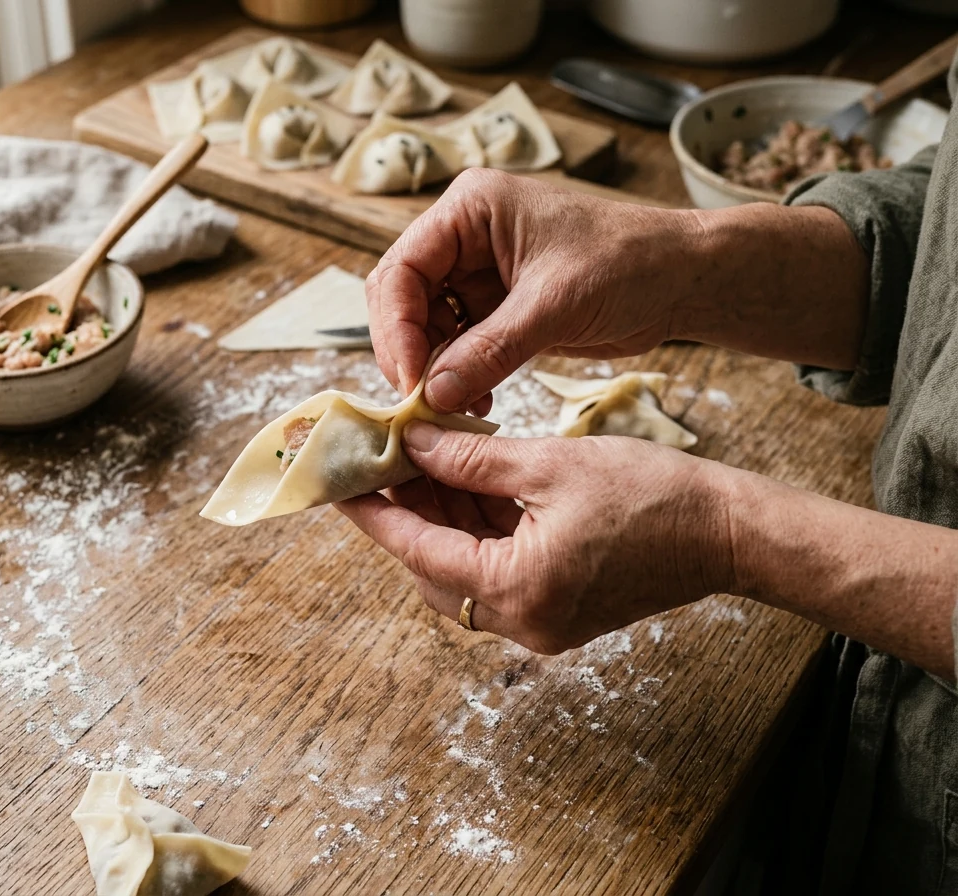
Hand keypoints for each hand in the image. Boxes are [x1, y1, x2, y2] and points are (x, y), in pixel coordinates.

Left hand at [336, 421, 733, 653]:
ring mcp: (540, 622)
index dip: (373, 513)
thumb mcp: (548, 464)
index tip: (339, 485)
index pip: (417, 550)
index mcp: (515, 589)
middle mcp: (521, 621)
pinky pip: (497, 574)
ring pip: (463, 572)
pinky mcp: (558, 610)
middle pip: (434, 569)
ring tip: (422, 464)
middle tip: (383, 464)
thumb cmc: (650, 495)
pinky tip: (466, 486)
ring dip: (441, 521)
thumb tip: (413, 443)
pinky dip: (477, 533)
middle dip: (407, 514)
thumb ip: (470, 461)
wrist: (727, 532)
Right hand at [366, 168, 703, 413]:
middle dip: (409, 352)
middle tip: (422, 402)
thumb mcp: (554, 305)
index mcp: (470, 209)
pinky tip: (475, 402)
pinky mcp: (495, 308)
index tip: (411, 380)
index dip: (397, 328)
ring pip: (426, 328)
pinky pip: (457, 346)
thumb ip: (490, 349)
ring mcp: (477, 274)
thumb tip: (433, 395)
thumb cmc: (628, 264)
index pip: (402, 269)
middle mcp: (464, 237)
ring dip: (435, 371)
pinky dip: (459, 376)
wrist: (681, 279)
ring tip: (455, 408)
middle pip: (403, 299)